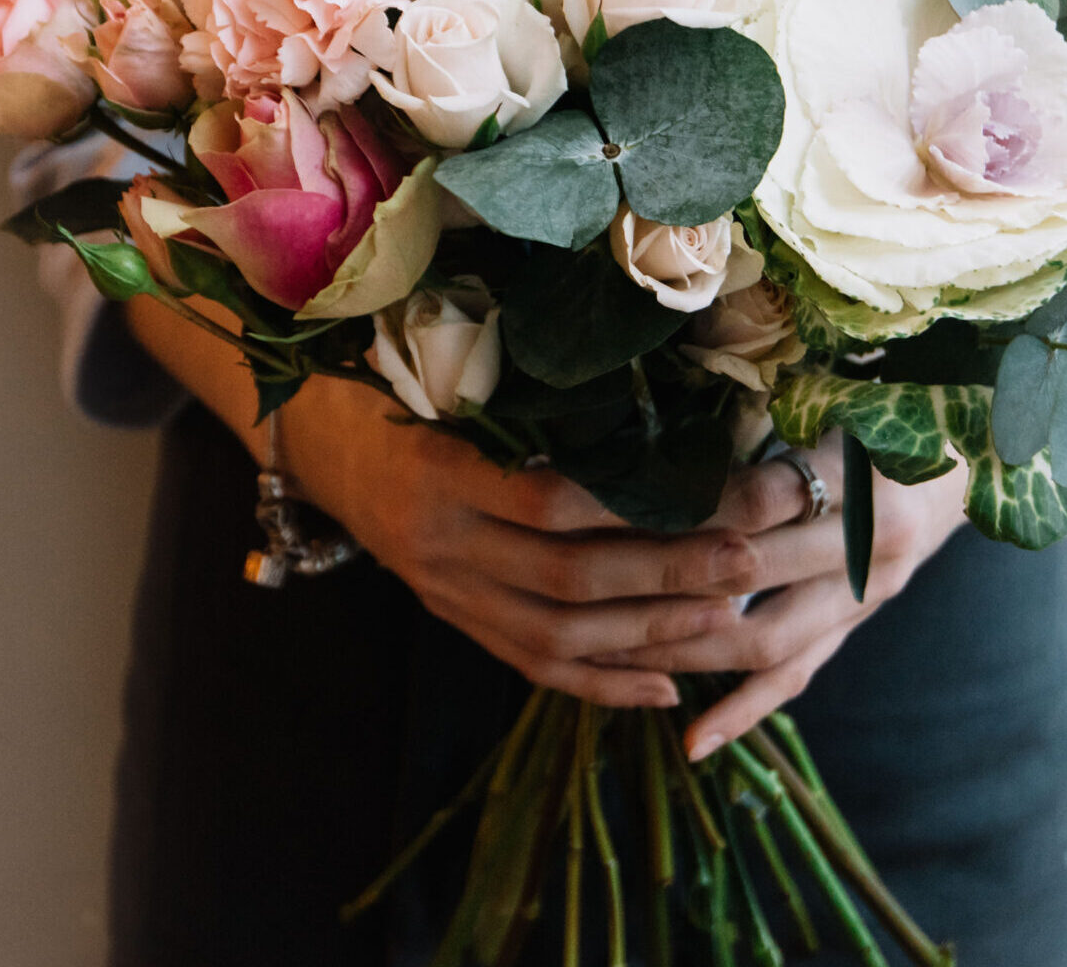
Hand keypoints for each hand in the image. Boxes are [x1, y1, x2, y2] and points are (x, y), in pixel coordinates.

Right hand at [279, 372, 774, 707]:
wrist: (320, 440)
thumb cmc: (399, 384)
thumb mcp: (448, 376)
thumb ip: (531, 396)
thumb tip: (654, 394)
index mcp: (439, 470)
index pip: (549, 501)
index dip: (632, 507)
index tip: (711, 491)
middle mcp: (440, 543)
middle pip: (568, 578)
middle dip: (668, 574)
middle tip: (747, 558)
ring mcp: (445, 592)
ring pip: (558, 636)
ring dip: (649, 634)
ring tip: (727, 620)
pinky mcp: (455, 619)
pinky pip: (533, 667)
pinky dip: (602, 685)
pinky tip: (665, 690)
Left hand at [592, 437, 969, 759]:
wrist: (970, 461)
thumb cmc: (884, 413)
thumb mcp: (835, 399)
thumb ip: (763, 414)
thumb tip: (656, 425)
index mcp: (861, 475)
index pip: (756, 496)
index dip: (679, 502)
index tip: (608, 496)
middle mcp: (869, 547)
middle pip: (748, 574)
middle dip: (658, 579)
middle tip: (581, 581)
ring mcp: (865, 599)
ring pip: (764, 641)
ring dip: (684, 650)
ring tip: (607, 654)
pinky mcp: (855, 629)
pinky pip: (795, 678)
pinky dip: (742, 712)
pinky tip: (691, 740)